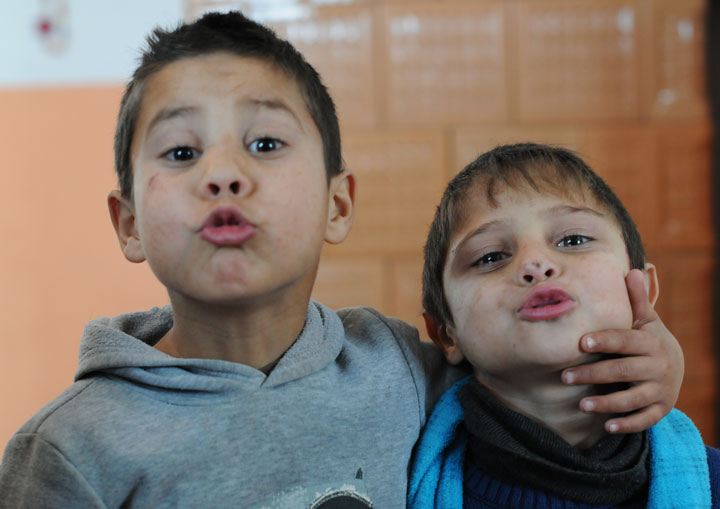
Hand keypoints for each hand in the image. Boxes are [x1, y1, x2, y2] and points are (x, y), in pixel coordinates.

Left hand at [561, 269, 683, 432]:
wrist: (675, 366)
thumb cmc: (647, 339)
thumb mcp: (645, 320)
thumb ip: (636, 300)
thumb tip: (633, 270)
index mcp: (651, 342)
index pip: (625, 341)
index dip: (605, 341)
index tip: (580, 342)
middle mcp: (658, 367)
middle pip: (623, 371)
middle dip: (594, 374)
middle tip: (565, 377)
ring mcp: (661, 390)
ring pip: (633, 399)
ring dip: (607, 404)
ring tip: (582, 406)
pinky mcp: (660, 409)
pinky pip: (645, 420)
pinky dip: (627, 425)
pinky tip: (608, 426)